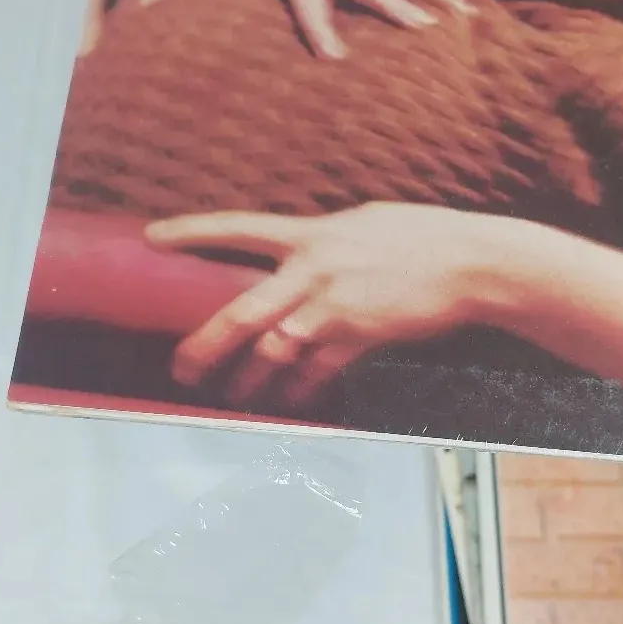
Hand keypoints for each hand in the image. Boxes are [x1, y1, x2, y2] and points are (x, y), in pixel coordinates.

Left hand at [145, 203, 521, 402]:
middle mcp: (313, 270)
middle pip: (241, 312)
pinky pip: (317, 371)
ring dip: (248, 381)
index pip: (239, 228)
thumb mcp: (361, 222)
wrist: (469, 262)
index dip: (193, 231)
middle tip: (180, 366)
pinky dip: (299, 389)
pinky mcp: (360, 337)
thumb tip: (295, 256)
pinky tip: (288, 401)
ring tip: (232, 398)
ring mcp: (335, 307)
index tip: (153, 236)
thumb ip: (321, 240)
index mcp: (311, 234)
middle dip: (204, 344)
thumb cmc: (418, 236)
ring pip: (274, 352)